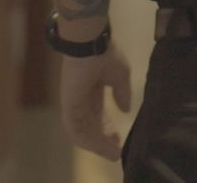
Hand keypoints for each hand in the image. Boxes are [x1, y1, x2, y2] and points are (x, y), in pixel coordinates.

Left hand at [59, 45, 133, 159]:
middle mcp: (82, 100)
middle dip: (103, 140)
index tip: (119, 138)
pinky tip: (100, 147)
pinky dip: (87, 140)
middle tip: (116, 151)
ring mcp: (74, 104)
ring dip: (97, 144)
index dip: (108, 128)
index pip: (99, 116)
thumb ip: (122, 94)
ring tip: (111, 152)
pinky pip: (76, 130)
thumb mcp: (120, 76)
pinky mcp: (70, 106)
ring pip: (84, 132)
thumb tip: (126, 109)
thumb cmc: (105, 54)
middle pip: (91, 126)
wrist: (91, 44)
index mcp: (93, 91)